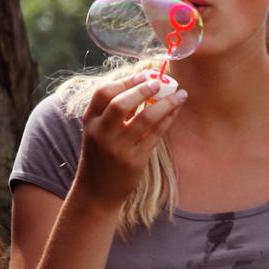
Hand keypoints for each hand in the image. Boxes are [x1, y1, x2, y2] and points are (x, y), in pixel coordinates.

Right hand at [74, 73, 186, 207]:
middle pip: (121, 103)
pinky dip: (167, 119)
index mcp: (90, 122)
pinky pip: (155, 134)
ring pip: (144, 118)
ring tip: (179, 94)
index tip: (143, 75)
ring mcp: (118, 148)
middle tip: (159, 82)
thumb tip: (142, 85)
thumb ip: (113, 112)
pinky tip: (175, 111)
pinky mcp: (134, 161)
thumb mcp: (98, 132)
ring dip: (165, 103)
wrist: (96, 192)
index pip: (103, 93)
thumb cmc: (100, 157)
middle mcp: (101, 134)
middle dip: (142, 89)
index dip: (125, 81)